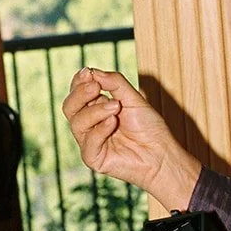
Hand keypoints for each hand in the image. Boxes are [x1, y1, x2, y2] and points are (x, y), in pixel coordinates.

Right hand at [63, 68, 199, 204]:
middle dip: (80, 94)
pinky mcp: (93, 158)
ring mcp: (89, 142)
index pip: (76, 93)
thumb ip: (114, 83)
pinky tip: (113, 122)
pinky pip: (88, 141)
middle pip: (69, 107)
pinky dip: (100, 129)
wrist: (160, 153)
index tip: (88, 72)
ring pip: (77, 122)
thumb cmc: (148, 127)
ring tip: (116, 107)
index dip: (79, 82)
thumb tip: (92, 72)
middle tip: (96, 87)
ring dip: (96, 111)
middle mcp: (89, 125)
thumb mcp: (133, 98)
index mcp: (95, 109)